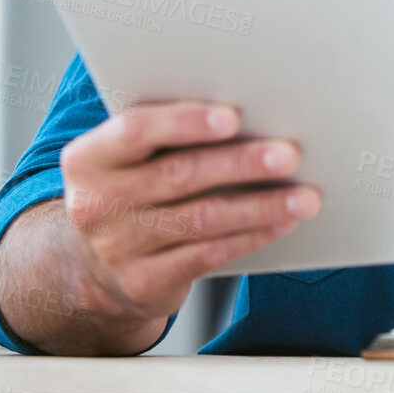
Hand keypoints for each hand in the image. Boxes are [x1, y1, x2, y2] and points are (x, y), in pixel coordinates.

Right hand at [57, 100, 321, 325]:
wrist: (93, 268)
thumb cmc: (129, 190)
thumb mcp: (126, 159)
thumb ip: (165, 134)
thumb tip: (250, 109)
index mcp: (89, 158)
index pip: (136, 131)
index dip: (186, 122)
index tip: (233, 117)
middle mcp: (97, 203)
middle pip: (180, 174)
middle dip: (242, 163)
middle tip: (289, 154)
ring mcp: (117, 248)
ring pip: (203, 219)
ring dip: (261, 205)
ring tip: (304, 195)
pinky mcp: (144, 282)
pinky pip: (209, 255)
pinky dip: (253, 235)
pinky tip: (282, 222)